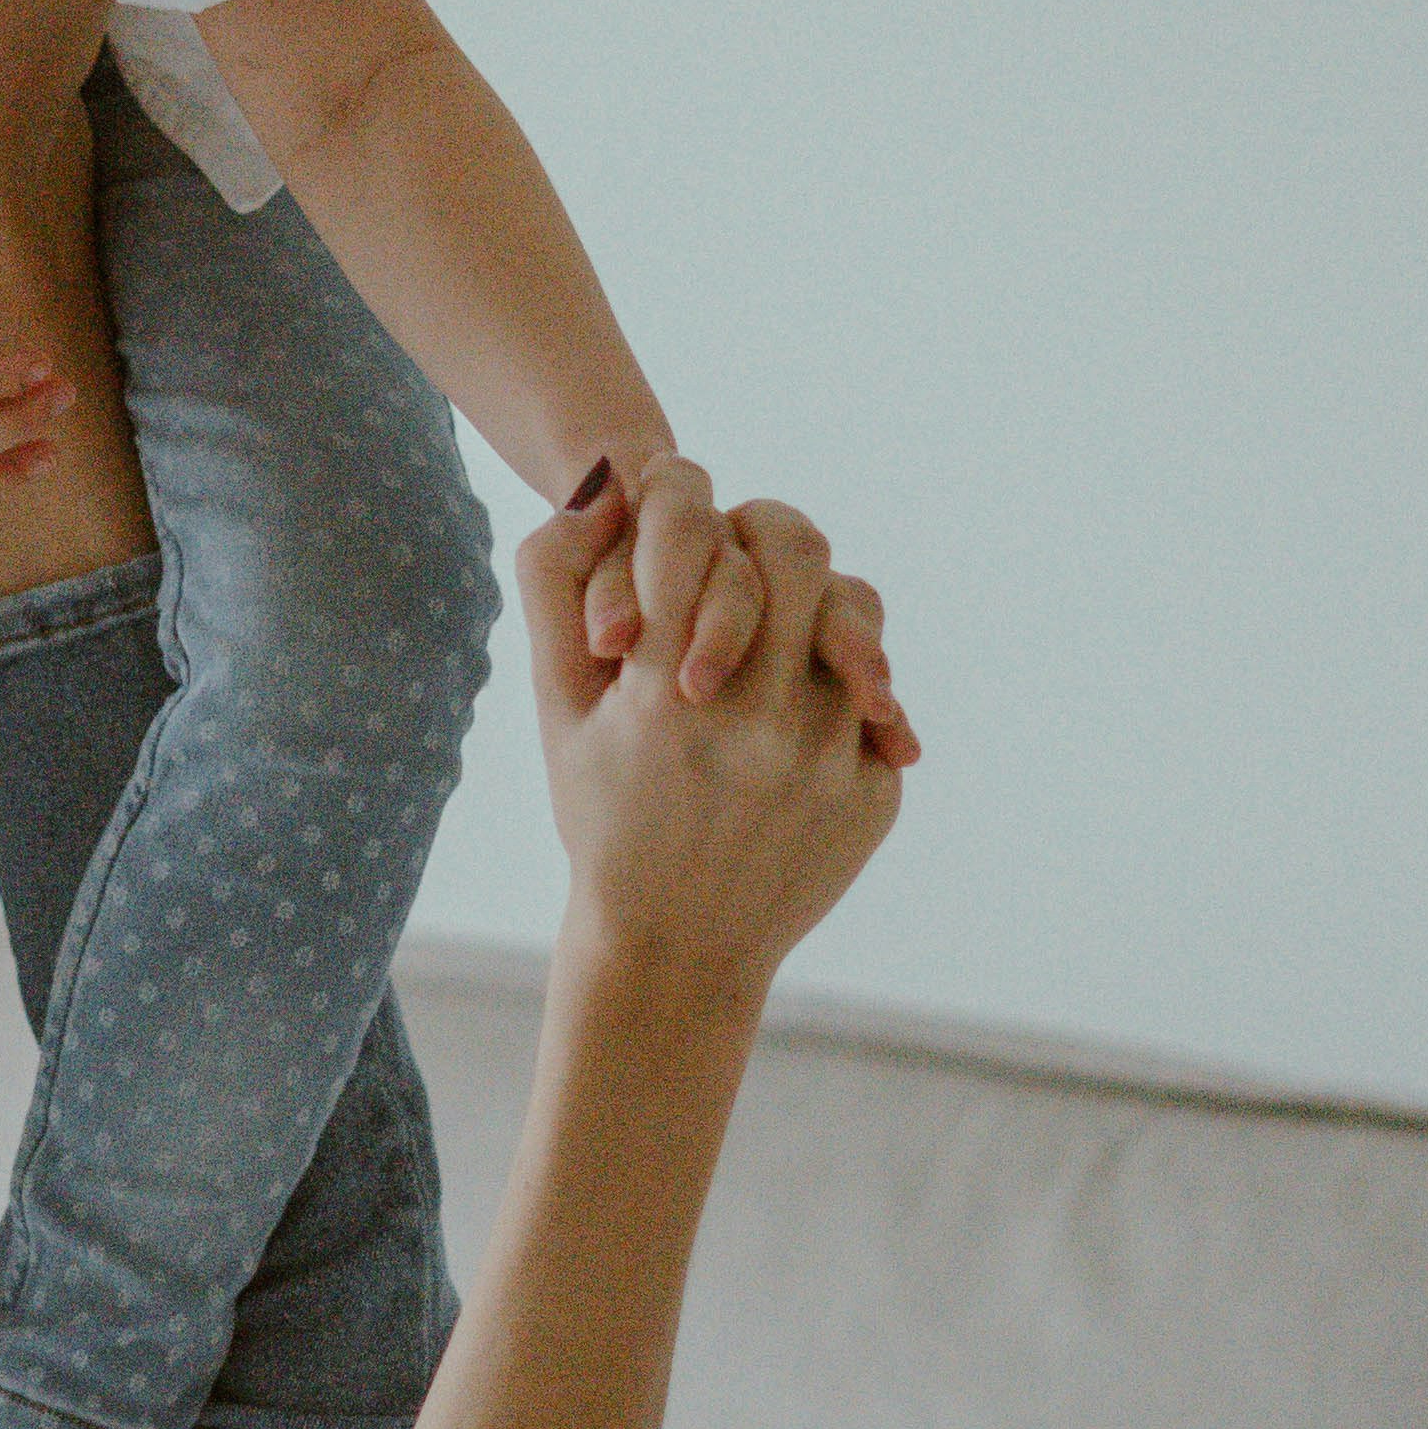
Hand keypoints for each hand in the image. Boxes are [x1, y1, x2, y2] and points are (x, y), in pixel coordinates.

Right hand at [520, 456, 903, 1002]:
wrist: (675, 947)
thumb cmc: (601, 814)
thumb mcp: (553, 707)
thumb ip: (557, 584)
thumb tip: (605, 481)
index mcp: (659, 694)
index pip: (690, 526)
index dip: (680, 490)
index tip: (677, 495)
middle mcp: (752, 721)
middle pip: (794, 548)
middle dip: (762, 532)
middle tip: (741, 546)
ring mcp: (824, 757)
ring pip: (850, 609)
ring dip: (807, 603)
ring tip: (775, 627)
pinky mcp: (873, 789)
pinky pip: (873, 689)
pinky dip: (839, 678)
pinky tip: (796, 704)